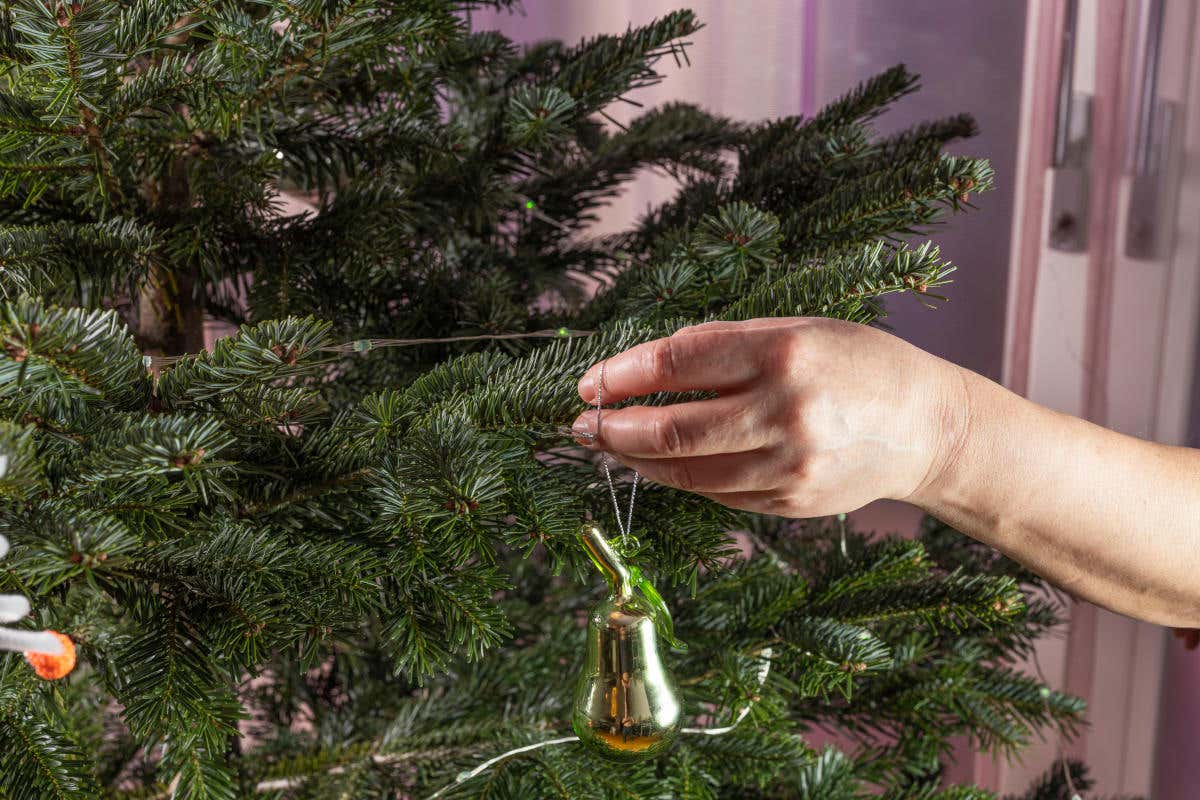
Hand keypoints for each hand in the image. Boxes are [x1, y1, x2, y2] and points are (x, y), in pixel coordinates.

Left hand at [572, 318, 967, 517]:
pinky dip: (678, 478)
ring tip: (611, 445)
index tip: (591, 382)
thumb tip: (646, 363)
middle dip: (615, 428)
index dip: (623, 374)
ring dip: (636, 460)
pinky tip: (660, 464)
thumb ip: (724, 343)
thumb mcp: (798, 330)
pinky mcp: (789, 504)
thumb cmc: (857, 364)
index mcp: (783, 353)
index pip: (678, 362)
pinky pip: (714, 493)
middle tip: (585, 423)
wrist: (926, 428)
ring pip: (685, 472)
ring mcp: (788, 467)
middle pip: (671, 430)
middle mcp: (785, 412)